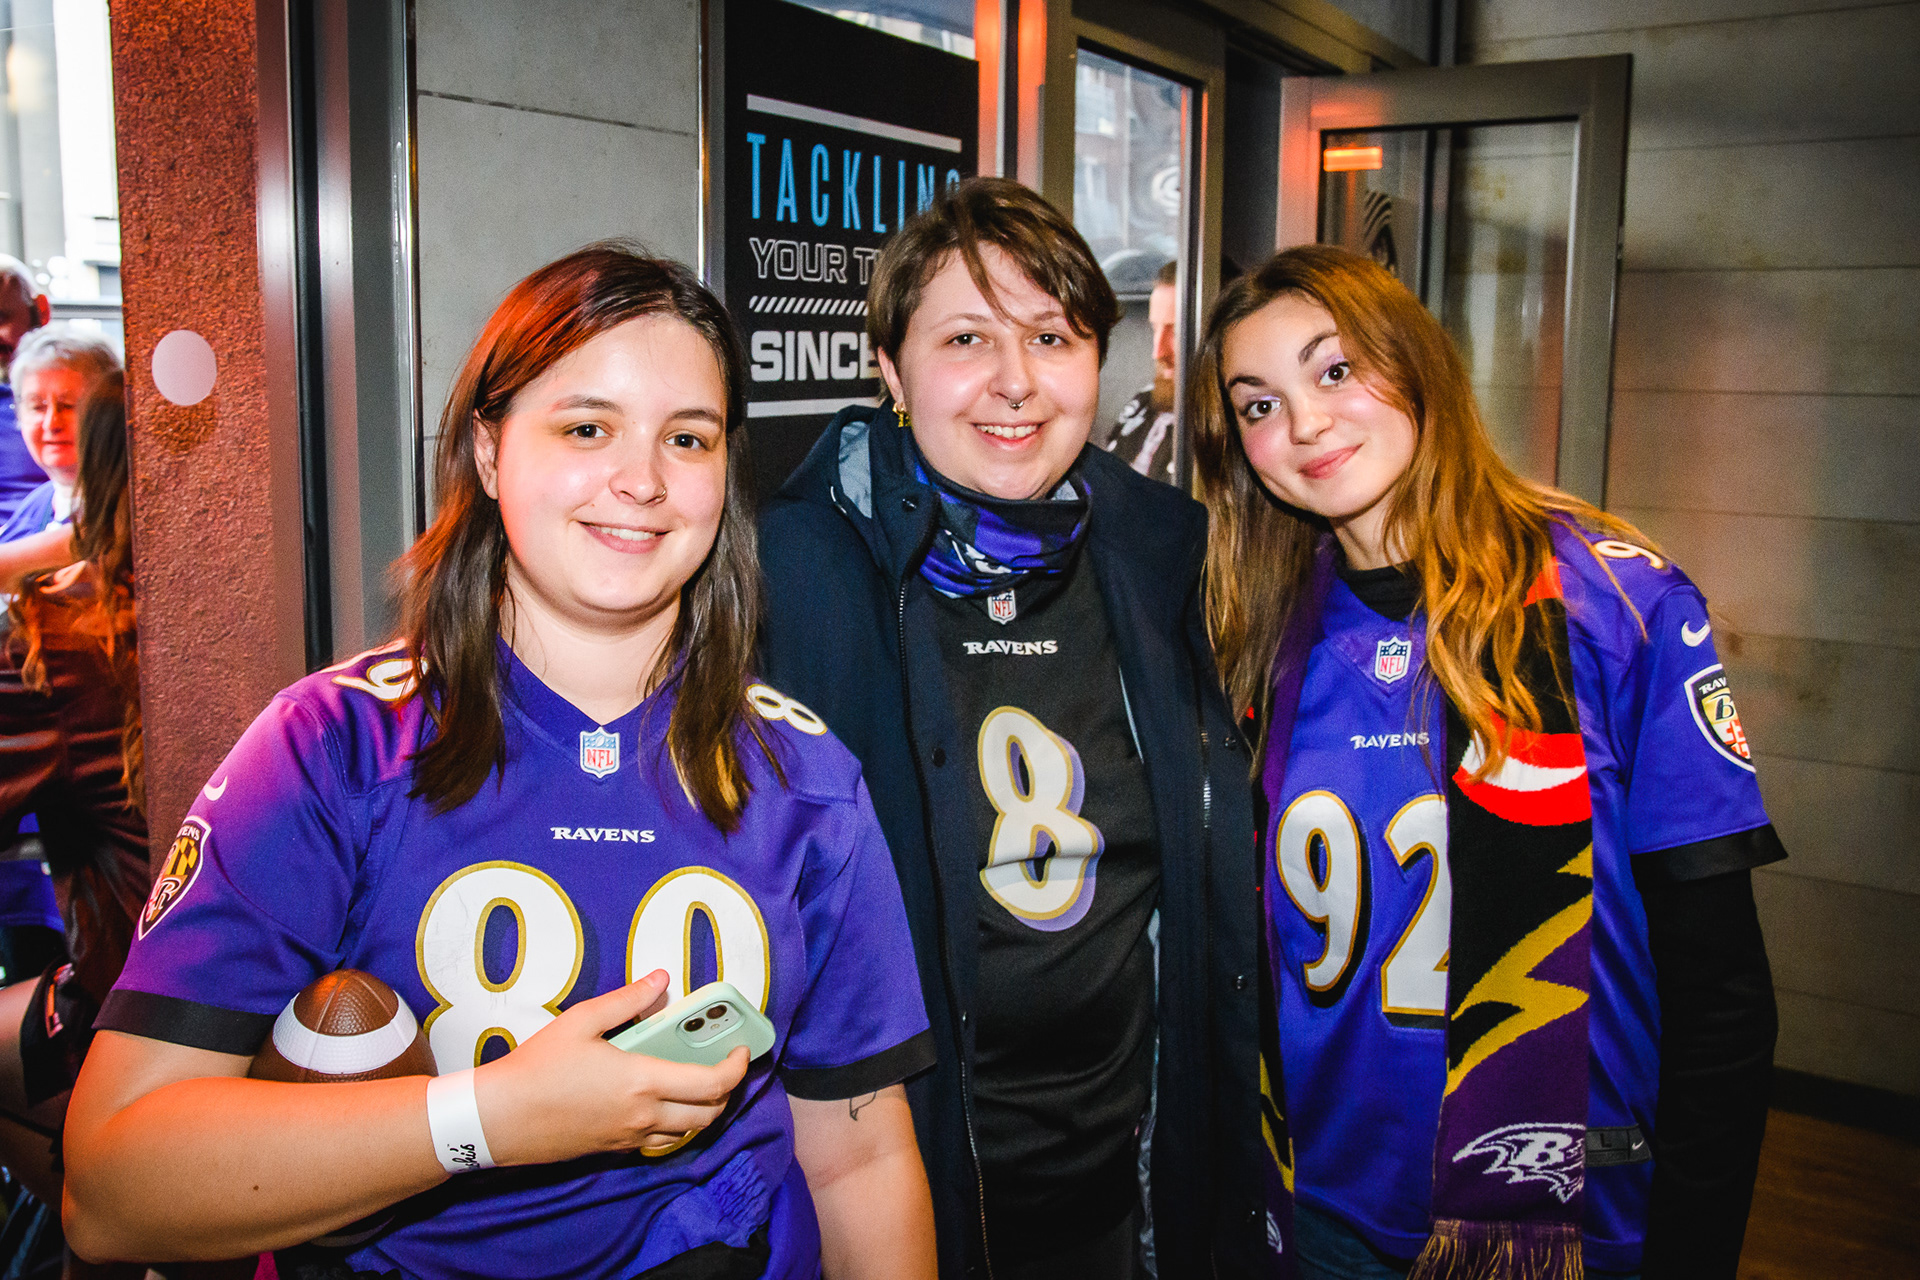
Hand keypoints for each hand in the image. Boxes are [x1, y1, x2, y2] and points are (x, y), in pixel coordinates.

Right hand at [471, 970, 750, 1166]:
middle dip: (727, 1091)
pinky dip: (674, 1124)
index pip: (712, 1084)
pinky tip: (660, 1102)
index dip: (736, 1068)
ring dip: (703, 1111)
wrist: (498, 1119)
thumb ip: (627, 1000)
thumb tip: (661, 979)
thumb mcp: (580, 1021)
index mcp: (643, 1082)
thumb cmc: (537, 1068)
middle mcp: (643, 1116)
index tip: (741, 1050)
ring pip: (687, 1133)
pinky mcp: (612, 1150)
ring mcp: (628, 1138)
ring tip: (697, 1083)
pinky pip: (659, 1142)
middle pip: (708, 1114)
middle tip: (722, 1066)